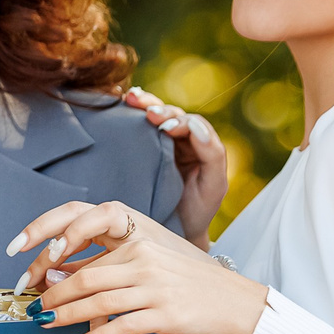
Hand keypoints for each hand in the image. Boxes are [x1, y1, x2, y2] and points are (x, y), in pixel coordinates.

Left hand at [5, 200, 268, 333]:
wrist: (237, 303)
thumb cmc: (190, 282)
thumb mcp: (153, 260)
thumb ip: (113, 261)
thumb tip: (62, 269)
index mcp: (139, 239)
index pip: (85, 245)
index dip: (52, 256)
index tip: (29, 270)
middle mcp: (146, 259)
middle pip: (86, 275)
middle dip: (53, 293)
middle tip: (32, 307)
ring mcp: (156, 287)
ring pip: (98, 301)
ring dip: (67, 315)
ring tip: (46, 325)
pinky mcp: (166, 315)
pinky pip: (121, 326)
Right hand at [126, 86, 227, 246]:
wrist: (173, 235)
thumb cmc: (197, 211)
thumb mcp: (213, 185)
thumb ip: (212, 155)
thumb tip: (196, 126)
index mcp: (200, 145)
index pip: (192, 123)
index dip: (180, 121)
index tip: (166, 128)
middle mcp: (182, 140)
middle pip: (171, 114)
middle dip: (160, 109)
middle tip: (148, 112)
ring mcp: (161, 144)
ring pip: (153, 115)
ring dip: (144, 104)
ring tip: (131, 99)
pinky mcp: (141, 151)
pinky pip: (137, 127)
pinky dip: (129, 113)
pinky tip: (119, 104)